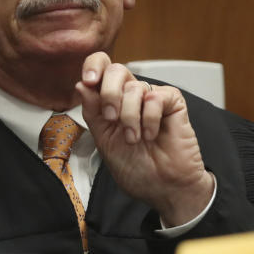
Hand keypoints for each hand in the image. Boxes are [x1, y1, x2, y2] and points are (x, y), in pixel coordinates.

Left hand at [75, 52, 214, 225]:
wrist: (163, 186)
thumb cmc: (136, 167)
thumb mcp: (104, 140)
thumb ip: (93, 112)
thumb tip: (81, 85)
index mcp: (111, 101)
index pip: (100, 69)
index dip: (93, 67)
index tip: (88, 81)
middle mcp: (130, 95)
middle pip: (116, 70)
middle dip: (110, 94)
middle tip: (112, 118)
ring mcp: (151, 97)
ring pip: (134, 87)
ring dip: (130, 117)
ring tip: (135, 139)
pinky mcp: (172, 102)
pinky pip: (156, 97)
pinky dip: (150, 118)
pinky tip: (152, 135)